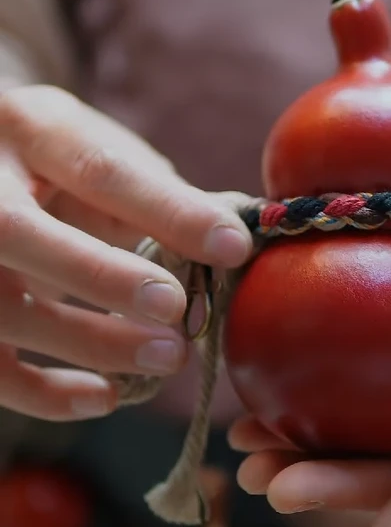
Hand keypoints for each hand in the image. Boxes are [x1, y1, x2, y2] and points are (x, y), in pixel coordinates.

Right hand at [0, 85, 251, 420]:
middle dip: (102, 276)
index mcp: (33, 130)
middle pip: (16, 231)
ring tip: (166, 357)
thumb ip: (156, 197)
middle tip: (176, 310)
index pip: (96, 168)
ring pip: (0, 306)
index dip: (167, 210)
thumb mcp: (105, 155)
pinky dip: (43, 392)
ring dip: (88, 341)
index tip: (232, 245)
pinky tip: (105, 396)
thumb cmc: (63, 163)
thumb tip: (230, 244)